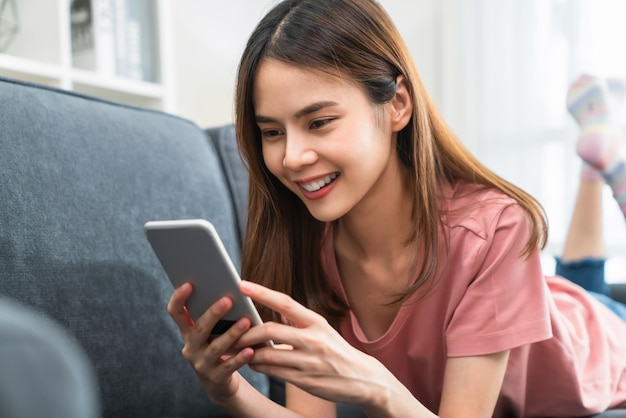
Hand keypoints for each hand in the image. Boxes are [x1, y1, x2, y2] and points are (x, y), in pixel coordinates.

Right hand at [167, 282, 254, 404]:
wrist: (221, 383)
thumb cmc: (220, 346)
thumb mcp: (213, 331)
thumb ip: (215, 314)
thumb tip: (232, 287)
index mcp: (187, 332)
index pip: (176, 312)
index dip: (179, 298)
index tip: (189, 283)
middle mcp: (190, 348)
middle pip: (199, 329)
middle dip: (213, 313)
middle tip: (228, 299)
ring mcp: (201, 364)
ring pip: (215, 348)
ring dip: (231, 334)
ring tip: (246, 322)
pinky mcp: (215, 378)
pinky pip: (228, 367)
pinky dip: (239, 358)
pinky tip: (250, 350)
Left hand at [237, 281, 394, 407]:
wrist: (362, 379)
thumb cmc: (337, 351)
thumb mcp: (323, 329)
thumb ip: (299, 320)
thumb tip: (276, 306)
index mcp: (316, 322)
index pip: (285, 302)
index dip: (262, 292)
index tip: (242, 285)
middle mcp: (312, 339)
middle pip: (269, 329)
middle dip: (246, 332)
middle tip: (232, 331)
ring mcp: (308, 361)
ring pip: (266, 354)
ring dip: (248, 352)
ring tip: (239, 349)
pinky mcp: (304, 380)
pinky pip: (272, 371)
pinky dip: (258, 366)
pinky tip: (252, 362)